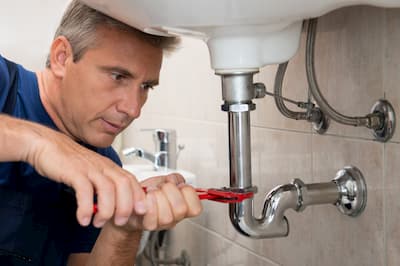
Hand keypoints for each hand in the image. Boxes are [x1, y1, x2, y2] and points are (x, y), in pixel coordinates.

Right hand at [24, 123, 145, 227]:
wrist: (47, 144)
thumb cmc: (70, 160)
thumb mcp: (93, 171)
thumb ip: (104, 184)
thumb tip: (115, 203)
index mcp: (109, 166)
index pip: (131, 180)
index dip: (139, 196)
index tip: (141, 211)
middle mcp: (102, 166)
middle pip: (123, 185)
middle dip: (125, 206)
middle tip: (119, 222)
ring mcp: (89, 168)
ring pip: (107, 189)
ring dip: (106, 210)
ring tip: (98, 223)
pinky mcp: (73, 171)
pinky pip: (84, 190)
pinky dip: (85, 207)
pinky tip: (83, 219)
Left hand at [120, 173, 202, 231]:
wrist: (130, 200)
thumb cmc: (147, 191)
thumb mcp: (164, 180)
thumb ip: (175, 179)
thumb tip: (176, 181)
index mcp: (183, 206)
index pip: (196, 207)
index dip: (188, 193)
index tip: (179, 186)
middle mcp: (174, 217)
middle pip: (181, 209)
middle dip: (170, 191)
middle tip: (162, 188)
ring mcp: (162, 223)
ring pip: (167, 216)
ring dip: (157, 197)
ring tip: (152, 192)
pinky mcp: (148, 225)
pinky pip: (152, 219)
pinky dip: (148, 204)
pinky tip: (146, 198)